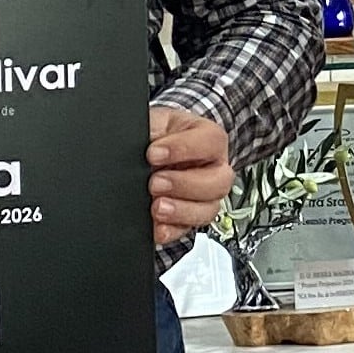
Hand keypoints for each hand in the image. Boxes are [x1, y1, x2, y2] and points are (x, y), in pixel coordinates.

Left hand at [147, 104, 232, 245]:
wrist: (152, 151)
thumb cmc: (160, 134)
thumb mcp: (156, 121)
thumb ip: (152, 128)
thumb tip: (135, 139)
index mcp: (210, 139)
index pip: (210, 142)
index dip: (183, 149)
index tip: (153, 153)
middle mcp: (214, 169)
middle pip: (218, 182)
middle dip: (185, 185)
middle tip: (155, 182)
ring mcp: (205, 197)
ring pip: (208, 210)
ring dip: (182, 211)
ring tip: (157, 207)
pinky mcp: (190, 218)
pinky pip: (188, 230)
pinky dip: (171, 231)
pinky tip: (157, 227)